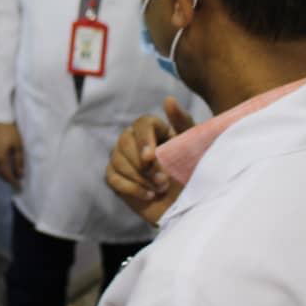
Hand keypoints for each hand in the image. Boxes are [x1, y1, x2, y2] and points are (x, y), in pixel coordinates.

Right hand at [0, 122, 23, 189]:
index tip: (19, 187)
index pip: (7, 175)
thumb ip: (19, 160)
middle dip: (7, 179)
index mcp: (0, 159)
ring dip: (2, 174)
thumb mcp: (17, 145)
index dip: (13, 182)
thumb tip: (20, 174)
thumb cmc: (8, 131)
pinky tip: (3, 166)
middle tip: (15, 183)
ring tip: (11, 176)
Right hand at [105, 96, 194, 225]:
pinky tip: (148, 195)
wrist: (188, 206)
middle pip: (125, 141)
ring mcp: (123, 157)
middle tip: (163, 181)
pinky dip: (131, 188)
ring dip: (139, 178)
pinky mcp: (116, 176)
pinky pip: (112, 177)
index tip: (150, 158)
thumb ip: (181, 122)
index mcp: (156, 129)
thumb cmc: (193, 174)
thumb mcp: (193, 147)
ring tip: (159, 189)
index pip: (141, 123)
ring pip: (117, 160)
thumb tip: (167, 99)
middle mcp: (136, 139)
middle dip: (142, 166)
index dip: (143, 139)